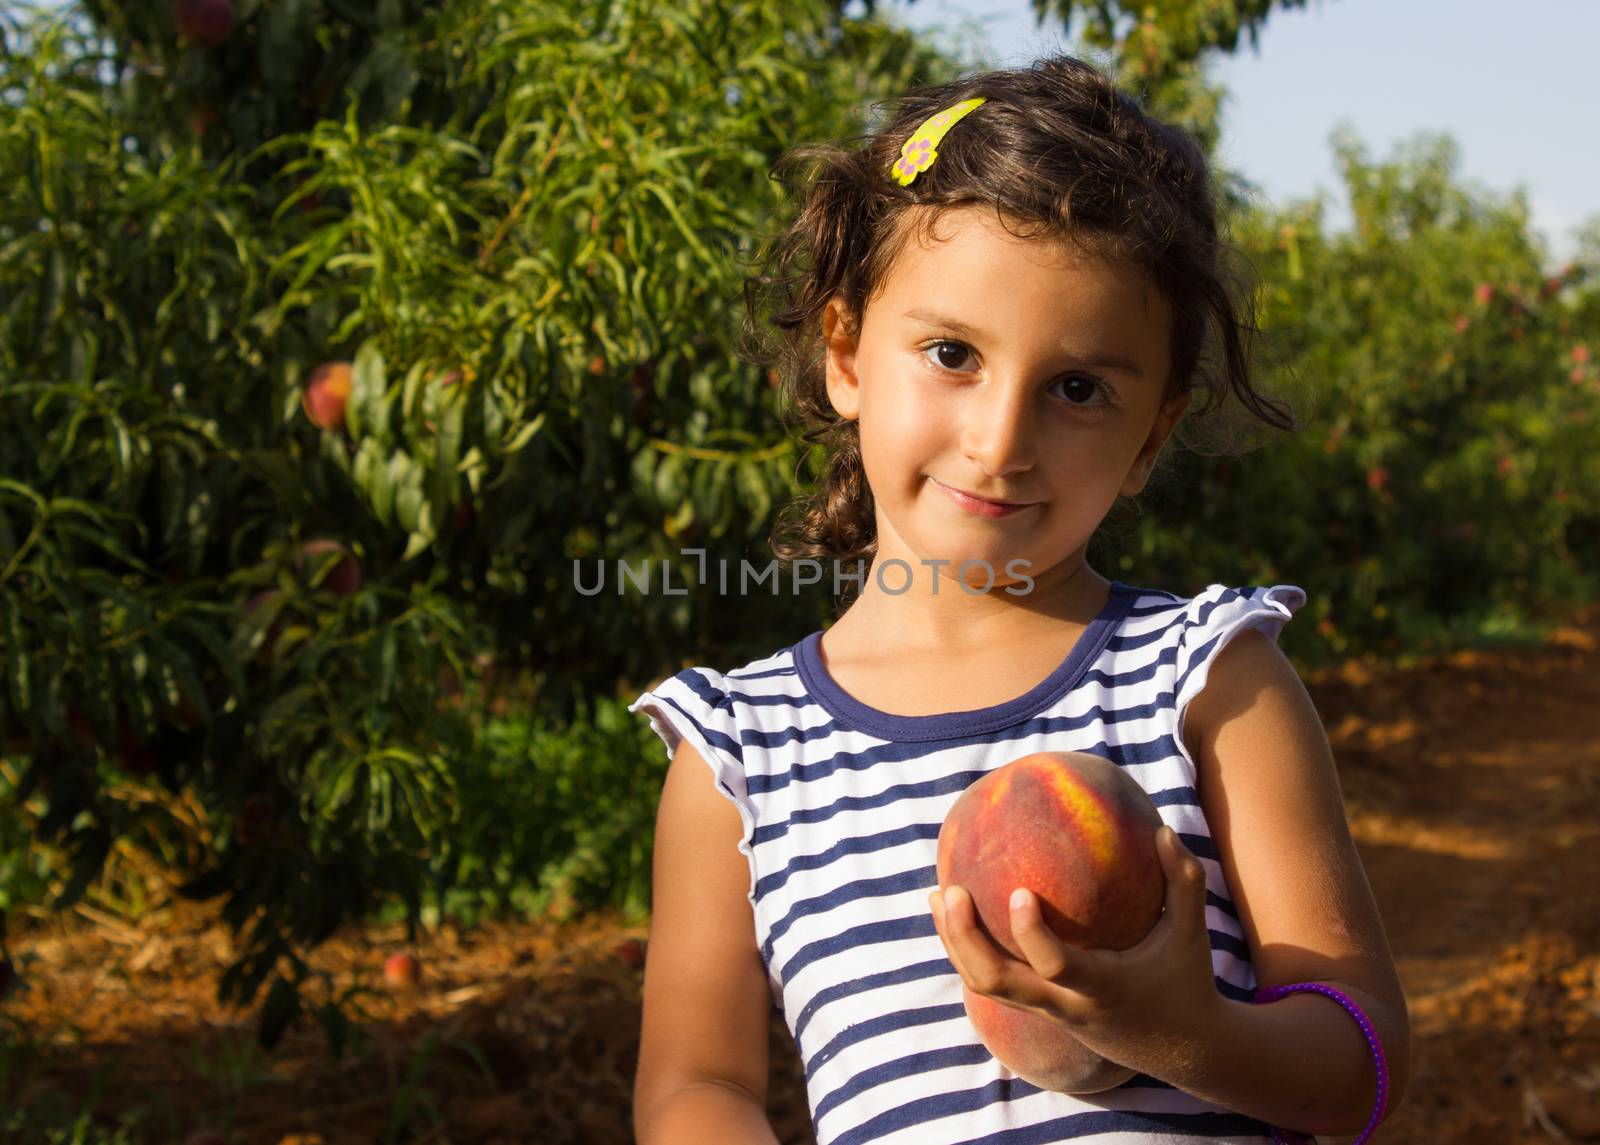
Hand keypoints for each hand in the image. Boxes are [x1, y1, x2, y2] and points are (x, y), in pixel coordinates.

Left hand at [929, 824, 1223, 1077]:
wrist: (1182, 1051)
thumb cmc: (1186, 981)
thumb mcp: (1192, 934)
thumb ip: (1182, 881)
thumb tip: (1162, 828)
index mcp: (1102, 986)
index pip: (1056, 967)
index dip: (1030, 934)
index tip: (1018, 891)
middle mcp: (1067, 1005)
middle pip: (997, 983)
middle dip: (965, 939)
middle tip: (949, 890)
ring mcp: (1049, 1012)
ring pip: (985, 987)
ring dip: (956, 944)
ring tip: (938, 896)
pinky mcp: (1041, 1013)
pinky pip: (994, 985)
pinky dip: (970, 952)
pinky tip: (958, 916)